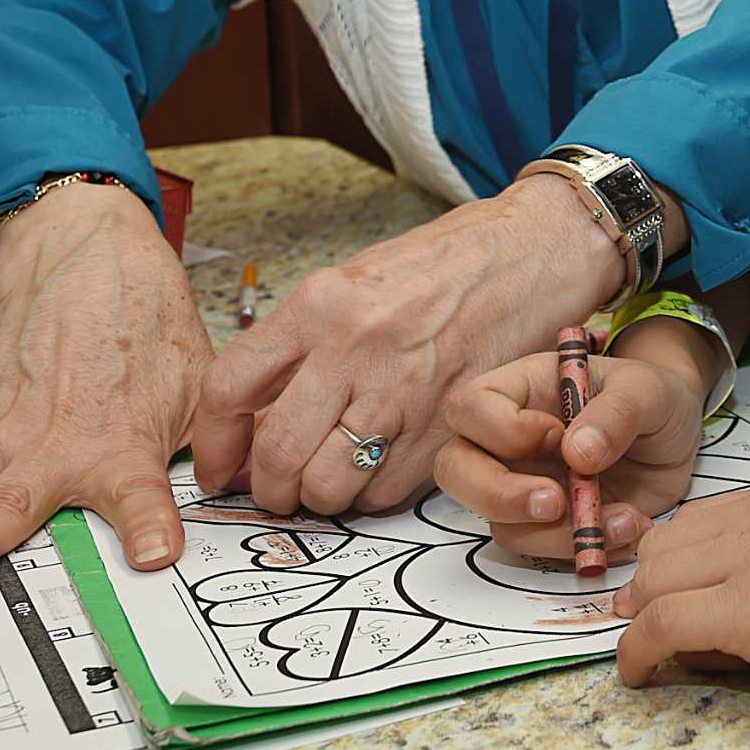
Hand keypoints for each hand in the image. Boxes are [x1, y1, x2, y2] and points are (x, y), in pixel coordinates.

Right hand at [0, 182, 210, 589]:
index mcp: (121, 439)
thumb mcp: (206, 383)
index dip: (148, 522)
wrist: (95, 258)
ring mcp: (1, 431)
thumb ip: (220, 444)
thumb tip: (248, 489)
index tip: (152, 556)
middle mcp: (52, 440)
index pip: (142, 490)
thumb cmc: (153, 331)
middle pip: (4, 500)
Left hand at [190, 175, 631, 517]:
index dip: (214, 444)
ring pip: (328, 484)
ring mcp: (404, 389)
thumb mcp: (357, 280)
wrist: (535, 251)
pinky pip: (386, 489)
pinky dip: (374, 494)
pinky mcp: (447, 422)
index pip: (231, 387)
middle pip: (276, 453)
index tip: (218, 468)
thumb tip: (258, 415)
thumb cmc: (447, 264)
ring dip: (320, 499)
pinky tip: (381, 468)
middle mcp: (355, 346)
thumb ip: (306, 342)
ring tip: (329, 483)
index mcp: (321, 303)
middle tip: (276, 491)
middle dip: (268, 490)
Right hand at [433, 330, 714, 558]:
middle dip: (498, 495)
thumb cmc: (652, 398)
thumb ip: (616, 413)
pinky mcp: (547, 523)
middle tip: (555, 503)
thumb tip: (576, 453)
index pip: (470, 408)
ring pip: (498, 523)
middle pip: (455, 470)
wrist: (676, 439)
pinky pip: (542, 548)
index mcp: (521, 389)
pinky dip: (584, 548)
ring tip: (623, 518)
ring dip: (557, 534)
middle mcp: (508, 440)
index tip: (557, 435)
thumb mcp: (647, 391)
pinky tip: (628, 526)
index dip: (502, 429)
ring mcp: (523, 483)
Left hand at [613, 479, 749, 735]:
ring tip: (655, 658)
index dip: (676, 566)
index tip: (667, 600)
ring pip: (655, 583)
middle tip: (657, 635)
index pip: (699, 523)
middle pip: (666, 547)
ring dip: (643, 621)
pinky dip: (636, 653)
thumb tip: (735, 608)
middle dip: (651, 592)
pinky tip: (639, 676)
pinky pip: (660, 626)